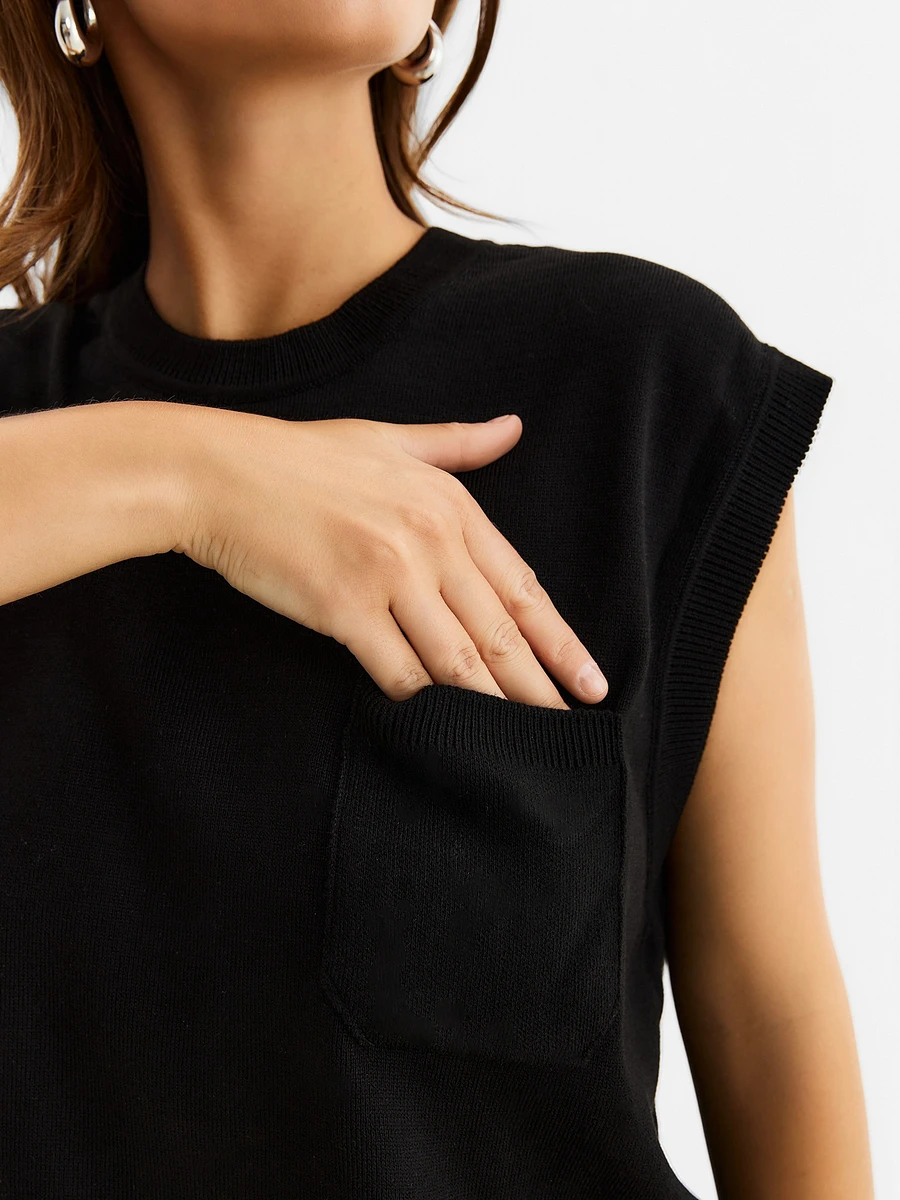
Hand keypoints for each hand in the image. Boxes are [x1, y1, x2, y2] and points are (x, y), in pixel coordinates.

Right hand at [174, 410, 608, 708]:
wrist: (219, 473)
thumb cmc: (299, 457)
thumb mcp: (387, 439)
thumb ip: (456, 443)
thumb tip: (513, 428)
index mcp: (447, 504)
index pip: (521, 586)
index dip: (560, 640)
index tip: (591, 679)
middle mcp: (429, 540)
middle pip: (501, 631)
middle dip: (543, 686)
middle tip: (576, 728)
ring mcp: (389, 575)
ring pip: (461, 658)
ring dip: (498, 706)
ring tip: (529, 744)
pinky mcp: (344, 608)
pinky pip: (400, 671)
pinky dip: (428, 704)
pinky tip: (451, 730)